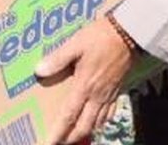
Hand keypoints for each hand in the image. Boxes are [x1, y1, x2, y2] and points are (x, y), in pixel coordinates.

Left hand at [34, 17, 136, 143]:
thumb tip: (39, 71)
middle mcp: (97, 95)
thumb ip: (57, 59)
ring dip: (86, 133)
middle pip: (85, 126)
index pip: (68, 116)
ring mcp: (109, 94)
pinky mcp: (117, 90)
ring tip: (75, 136)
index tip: (50, 143)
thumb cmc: (100, 37)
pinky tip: (97, 122)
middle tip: (60, 141)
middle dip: (72, 138)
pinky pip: (109, 114)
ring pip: (98, 123)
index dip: (58, 132)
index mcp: (84, 86)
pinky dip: (101, 123)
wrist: (129, 34)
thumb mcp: (75, 45)